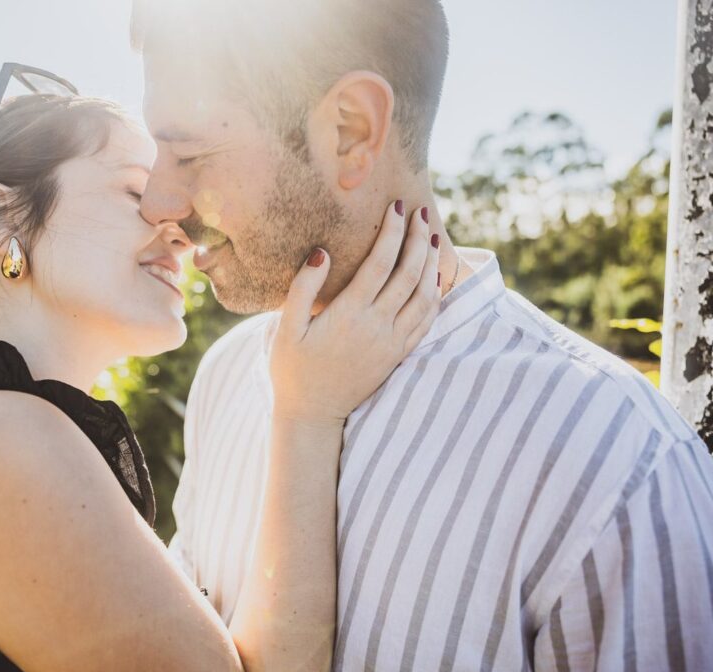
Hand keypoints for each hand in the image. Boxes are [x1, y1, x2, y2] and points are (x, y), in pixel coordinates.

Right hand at [269, 201, 441, 426]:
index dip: (391, 233)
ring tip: (432, 238)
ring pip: (425, 296)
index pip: (380, 263)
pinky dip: (435, 296)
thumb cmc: (292, 369)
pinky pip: (427, 321)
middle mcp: (377, 326)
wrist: (312, 414)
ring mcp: (392, 342)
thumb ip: (302, 288)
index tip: (396, 207)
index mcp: (349, 314)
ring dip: (432, 264)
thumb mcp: (286, 328)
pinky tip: (434, 279)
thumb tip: (322, 253)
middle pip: (409, 274)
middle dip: (418, 239)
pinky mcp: (397, 356)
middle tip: (421, 213)